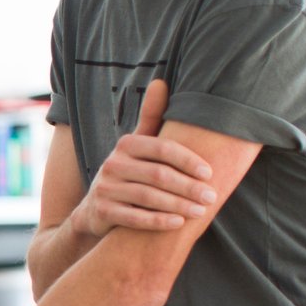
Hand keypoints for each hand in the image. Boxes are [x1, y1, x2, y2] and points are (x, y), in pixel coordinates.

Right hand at [70, 80, 216, 238]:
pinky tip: (178, 223)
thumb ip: (151, 117)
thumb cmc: (128, 173)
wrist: (94, 211)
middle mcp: (112, 163)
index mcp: (126, 144)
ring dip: (178, 205)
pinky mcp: (101, 211)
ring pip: (148, 197)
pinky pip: (134, 217)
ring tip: (200, 211)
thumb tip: (160, 82)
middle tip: (211, 197)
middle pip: (158, 175)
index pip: (163, 149)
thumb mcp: (137, 145)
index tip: (210, 173)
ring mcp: (105, 188)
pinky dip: (158, 221)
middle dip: (188, 187)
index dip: (189, 161)